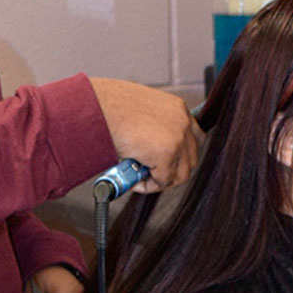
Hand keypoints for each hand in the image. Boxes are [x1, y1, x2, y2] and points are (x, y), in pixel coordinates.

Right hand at [88, 78, 201, 193]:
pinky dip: (148, 185)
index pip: (194, 136)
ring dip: (160, 180)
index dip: (182, 154)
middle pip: (191, 158)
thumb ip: (152, 127)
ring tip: (138, 174)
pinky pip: (163, 181)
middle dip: (172, 170)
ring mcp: (177, 138)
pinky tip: (132, 179)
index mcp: (177, 107)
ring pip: (180, 174)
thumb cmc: (108, 106)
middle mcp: (182, 122)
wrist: (97, 107)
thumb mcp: (139, 111)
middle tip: (150, 172)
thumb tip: (151, 149)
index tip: (169, 162)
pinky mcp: (166, 154)